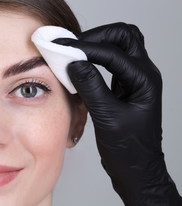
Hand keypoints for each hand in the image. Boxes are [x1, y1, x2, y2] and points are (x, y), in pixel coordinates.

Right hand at [54, 23, 181, 205]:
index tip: (61, 48)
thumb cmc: (128, 150)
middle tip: (71, 45)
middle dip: (96, 36)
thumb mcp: (107, 117)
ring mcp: (135, 80)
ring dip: (97, 44)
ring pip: (120, 46)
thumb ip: (91, 87)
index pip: (112, 53)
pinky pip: (112, 61)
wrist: (136, 169)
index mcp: (144, 80)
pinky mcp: (125, 87)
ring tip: (74, 52)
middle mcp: (143, 74)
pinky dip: (95, 58)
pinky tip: (80, 67)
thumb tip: (73, 62)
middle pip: (124, 37)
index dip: (85, 48)